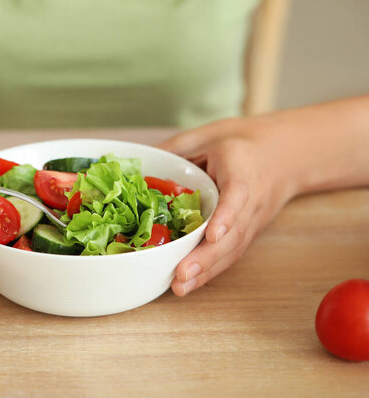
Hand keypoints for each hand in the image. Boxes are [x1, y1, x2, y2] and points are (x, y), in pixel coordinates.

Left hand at [158, 118, 296, 295]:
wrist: (285, 154)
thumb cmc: (240, 143)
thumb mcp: (208, 135)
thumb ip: (177, 148)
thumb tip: (137, 167)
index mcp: (242, 170)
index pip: (238, 194)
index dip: (227, 216)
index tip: (213, 234)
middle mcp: (253, 200)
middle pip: (234, 232)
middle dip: (208, 256)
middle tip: (182, 274)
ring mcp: (253, 220)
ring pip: (233, 249)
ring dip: (207, 271)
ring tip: (180, 287)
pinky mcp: (248, 233)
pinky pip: (231, 253)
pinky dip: (211, 271)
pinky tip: (189, 284)